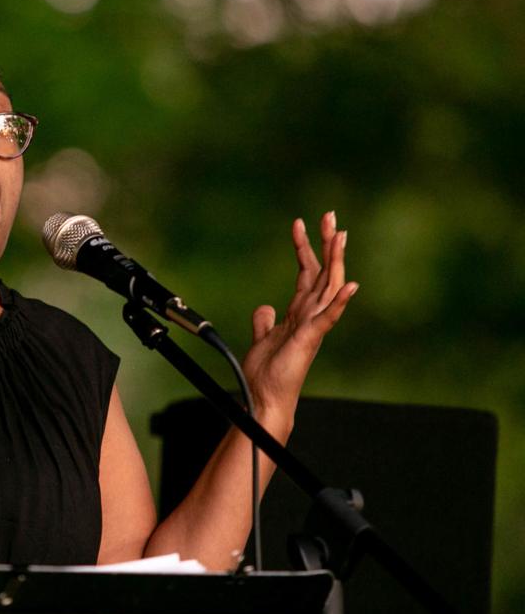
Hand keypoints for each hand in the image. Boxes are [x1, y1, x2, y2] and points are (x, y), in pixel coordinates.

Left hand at [243, 211, 357, 418]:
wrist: (266, 398)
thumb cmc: (267, 374)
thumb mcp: (262, 339)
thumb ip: (265, 322)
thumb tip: (265, 308)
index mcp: (299, 313)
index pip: (306, 272)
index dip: (304, 248)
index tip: (300, 223)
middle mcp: (310, 315)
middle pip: (322, 271)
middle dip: (326, 243)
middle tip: (330, 215)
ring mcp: (313, 326)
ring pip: (330, 287)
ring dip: (335, 261)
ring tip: (341, 235)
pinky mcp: (310, 339)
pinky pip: (329, 317)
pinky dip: (340, 301)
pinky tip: (350, 285)